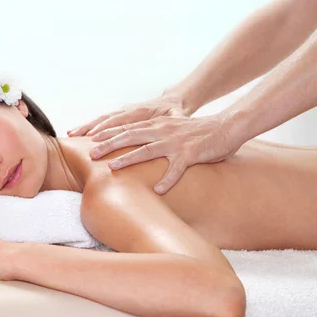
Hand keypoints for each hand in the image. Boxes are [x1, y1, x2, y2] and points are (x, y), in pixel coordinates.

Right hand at [67, 88, 188, 136]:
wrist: (172, 100)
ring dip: (86, 126)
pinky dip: (89, 126)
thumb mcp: (179, 115)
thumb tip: (179, 118)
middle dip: (91, 130)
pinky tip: (76, 133)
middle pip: (107, 120)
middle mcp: (128, 109)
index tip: (95, 138)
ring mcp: (122, 111)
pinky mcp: (119, 115)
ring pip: (101, 119)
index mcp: (141, 111)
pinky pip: (102, 121)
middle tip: (77, 140)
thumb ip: (176, 118)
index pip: (121, 121)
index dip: (107, 130)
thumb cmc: (176, 112)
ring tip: (70, 134)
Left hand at [90, 113, 242, 193]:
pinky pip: (176, 169)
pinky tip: (158, 190)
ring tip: (113, 168)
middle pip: (130, 137)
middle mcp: (163, 132)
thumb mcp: (173, 130)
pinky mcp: (190, 154)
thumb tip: (140, 148)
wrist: (226, 127)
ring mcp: (175, 142)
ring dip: (128, 159)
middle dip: (109, 145)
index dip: (108, 133)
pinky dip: (167, 179)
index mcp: (157, 126)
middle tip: (91, 154)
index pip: (128, 128)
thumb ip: (157, 136)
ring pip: (147, 151)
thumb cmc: (198, 132)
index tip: (90, 139)